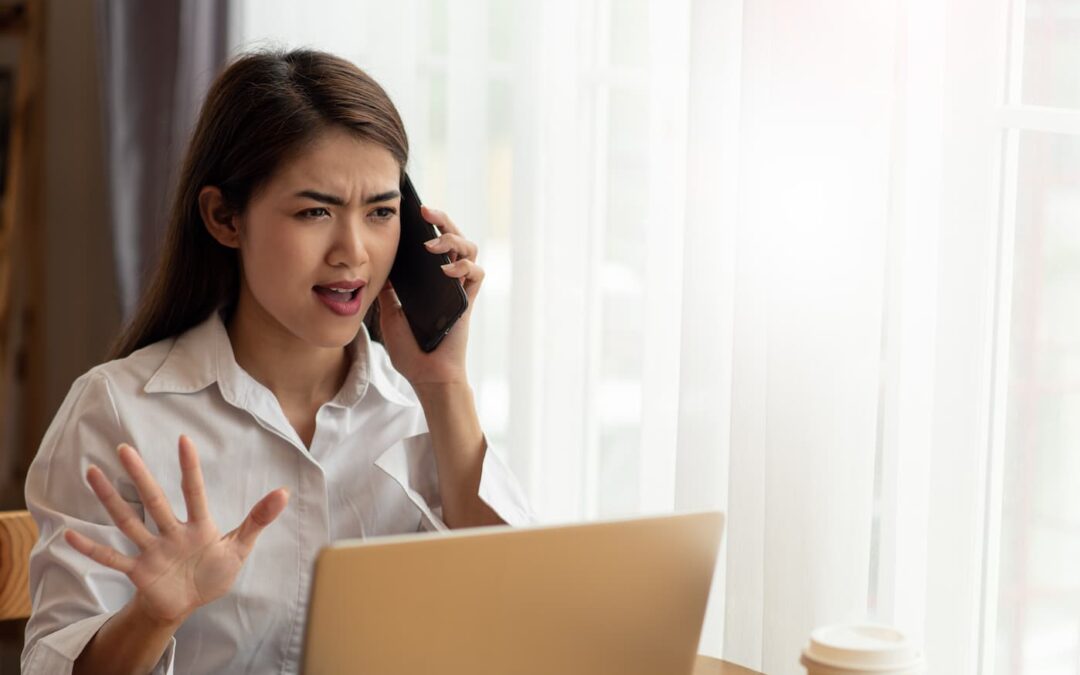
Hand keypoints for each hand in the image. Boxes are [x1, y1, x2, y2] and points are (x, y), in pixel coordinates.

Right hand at [64, 436, 288, 624]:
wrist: (186, 603)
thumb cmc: (212, 572)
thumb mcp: (239, 548)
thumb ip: (258, 520)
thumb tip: (284, 492)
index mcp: (199, 526)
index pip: (194, 492)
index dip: (190, 468)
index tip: (184, 438)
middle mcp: (171, 533)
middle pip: (154, 501)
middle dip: (140, 476)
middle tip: (124, 448)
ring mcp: (152, 551)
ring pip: (129, 522)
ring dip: (110, 501)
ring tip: (92, 474)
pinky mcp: (139, 572)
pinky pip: (113, 558)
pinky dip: (93, 549)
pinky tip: (70, 536)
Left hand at [378, 204, 481, 386]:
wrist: (426, 374)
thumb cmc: (410, 349)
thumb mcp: (390, 312)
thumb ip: (389, 289)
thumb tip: (378, 264)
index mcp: (430, 279)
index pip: (433, 242)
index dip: (427, 225)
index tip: (411, 211)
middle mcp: (448, 279)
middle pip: (454, 237)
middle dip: (442, 220)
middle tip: (425, 212)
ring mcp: (460, 288)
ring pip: (470, 248)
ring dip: (453, 239)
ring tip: (431, 244)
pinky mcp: (469, 300)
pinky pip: (476, 273)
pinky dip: (463, 266)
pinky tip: (446, 271)